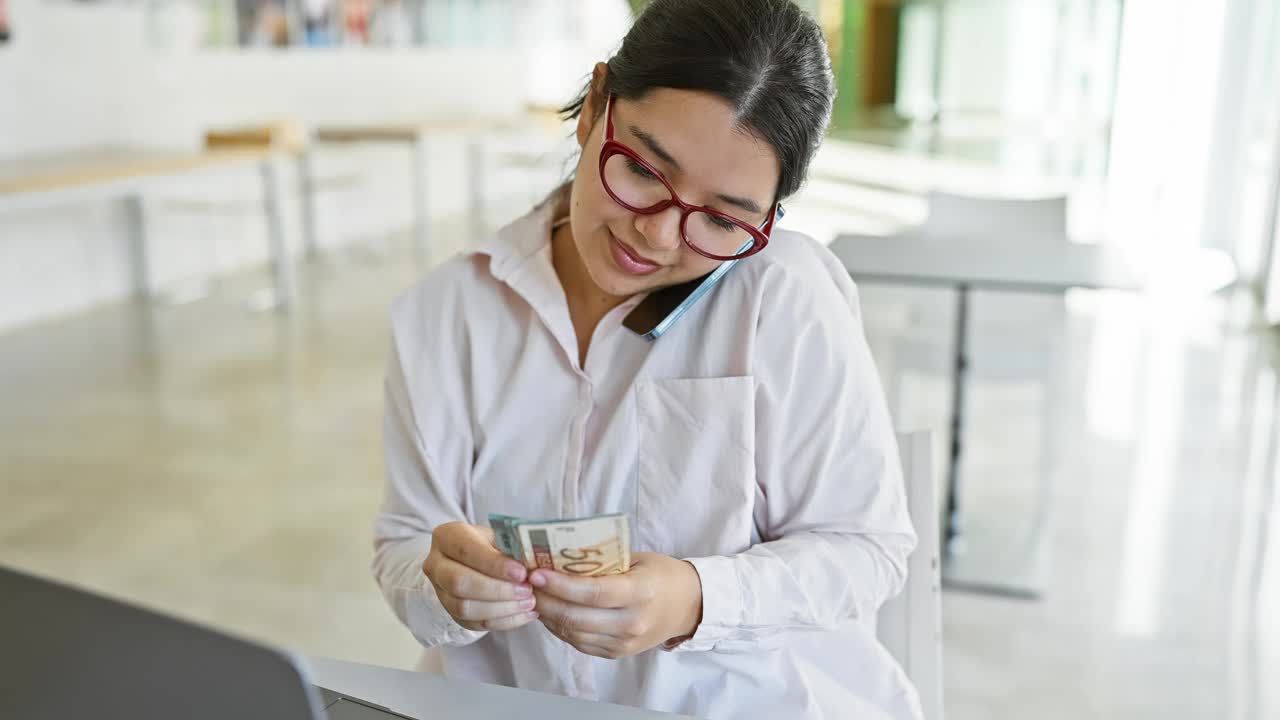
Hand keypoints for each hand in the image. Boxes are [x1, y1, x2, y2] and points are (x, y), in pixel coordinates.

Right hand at [422, 522, 538, 631]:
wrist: (477, 560)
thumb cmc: (491, 544)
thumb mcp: (500, 536)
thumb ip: (511, 548)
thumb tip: (531, 566)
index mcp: (447, 536)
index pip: (466, 551)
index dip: (494, 564)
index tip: (521, 573)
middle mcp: (436, 565)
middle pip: (459, 583)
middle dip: (497, 589)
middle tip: (527, 590)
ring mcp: (440, 592)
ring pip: (464, 608)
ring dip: (501, 608)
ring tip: (529, 602)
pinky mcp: (451, 613)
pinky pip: (474, 624)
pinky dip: (503, 621)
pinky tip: (525, 614)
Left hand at [531, 552, 702, 658]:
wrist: (688, 605)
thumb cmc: (660, 574)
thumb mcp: (636, 558)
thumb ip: (601, 559)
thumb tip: (557, 554)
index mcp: (640, 593)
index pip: (592, 592)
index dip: (560, 585)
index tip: (536, 573)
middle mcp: (632, 622)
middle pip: (577, 616)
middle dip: (545, 600)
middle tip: (526, 584)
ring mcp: (624, 642)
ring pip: (573, 633)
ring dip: (548, 615)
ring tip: (534, 596)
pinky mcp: (617, 653)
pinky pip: (580, 643)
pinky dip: (560, 628)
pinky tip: (551, 612)